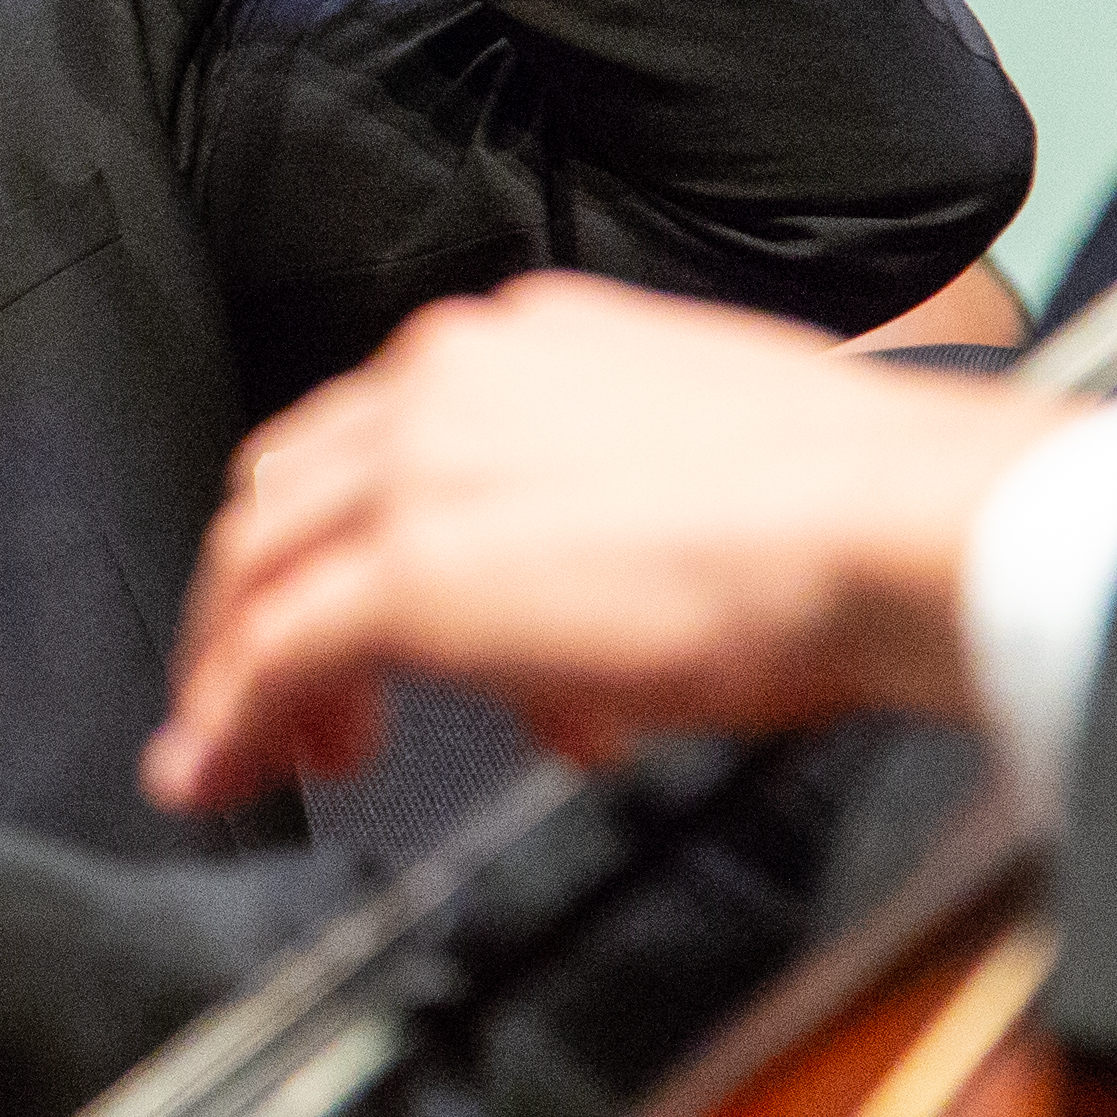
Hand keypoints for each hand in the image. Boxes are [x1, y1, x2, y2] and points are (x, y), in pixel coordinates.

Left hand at [145, 276, 1067, 816]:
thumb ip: (592, 524)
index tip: (354, 612)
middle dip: (269, 601)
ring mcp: (415, 475)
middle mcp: (445, 383)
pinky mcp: (408, 575)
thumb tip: (574, 628)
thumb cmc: (841, 511)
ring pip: (260, 567)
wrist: (888, 524)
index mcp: (513, 345)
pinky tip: (227, 770)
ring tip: (256, 751)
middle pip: (285, 495)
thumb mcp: (686, 472)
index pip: (369, 437)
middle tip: (294, 697)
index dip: (343, 536)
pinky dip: (231, 718)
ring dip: (239, 667)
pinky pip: (272, 652)